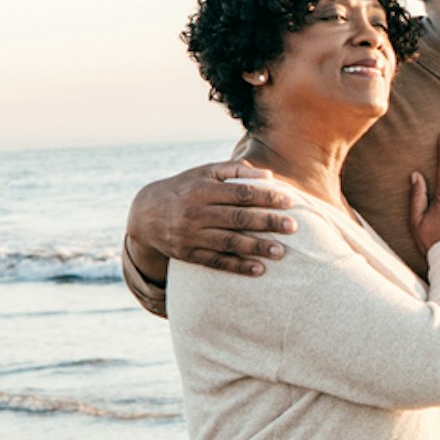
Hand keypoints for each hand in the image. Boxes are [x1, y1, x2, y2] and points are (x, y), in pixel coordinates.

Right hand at [130, 161, 298, 279]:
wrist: (146, 214)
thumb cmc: (185, 188)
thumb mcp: (204, 172)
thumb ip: (234, 170)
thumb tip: (268, 175)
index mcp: (203, 190)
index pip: (240, 193)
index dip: (266, 197)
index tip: (289, 201)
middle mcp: (197, 213)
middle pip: (238, 218)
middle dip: (267, 222)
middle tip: (293, 227)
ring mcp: (192, 235)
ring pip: (229, 242)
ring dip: (256, 247)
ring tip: (281, 251)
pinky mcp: (189, 254)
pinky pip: (217, 262)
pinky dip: (238, 266)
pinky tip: (259, 269)